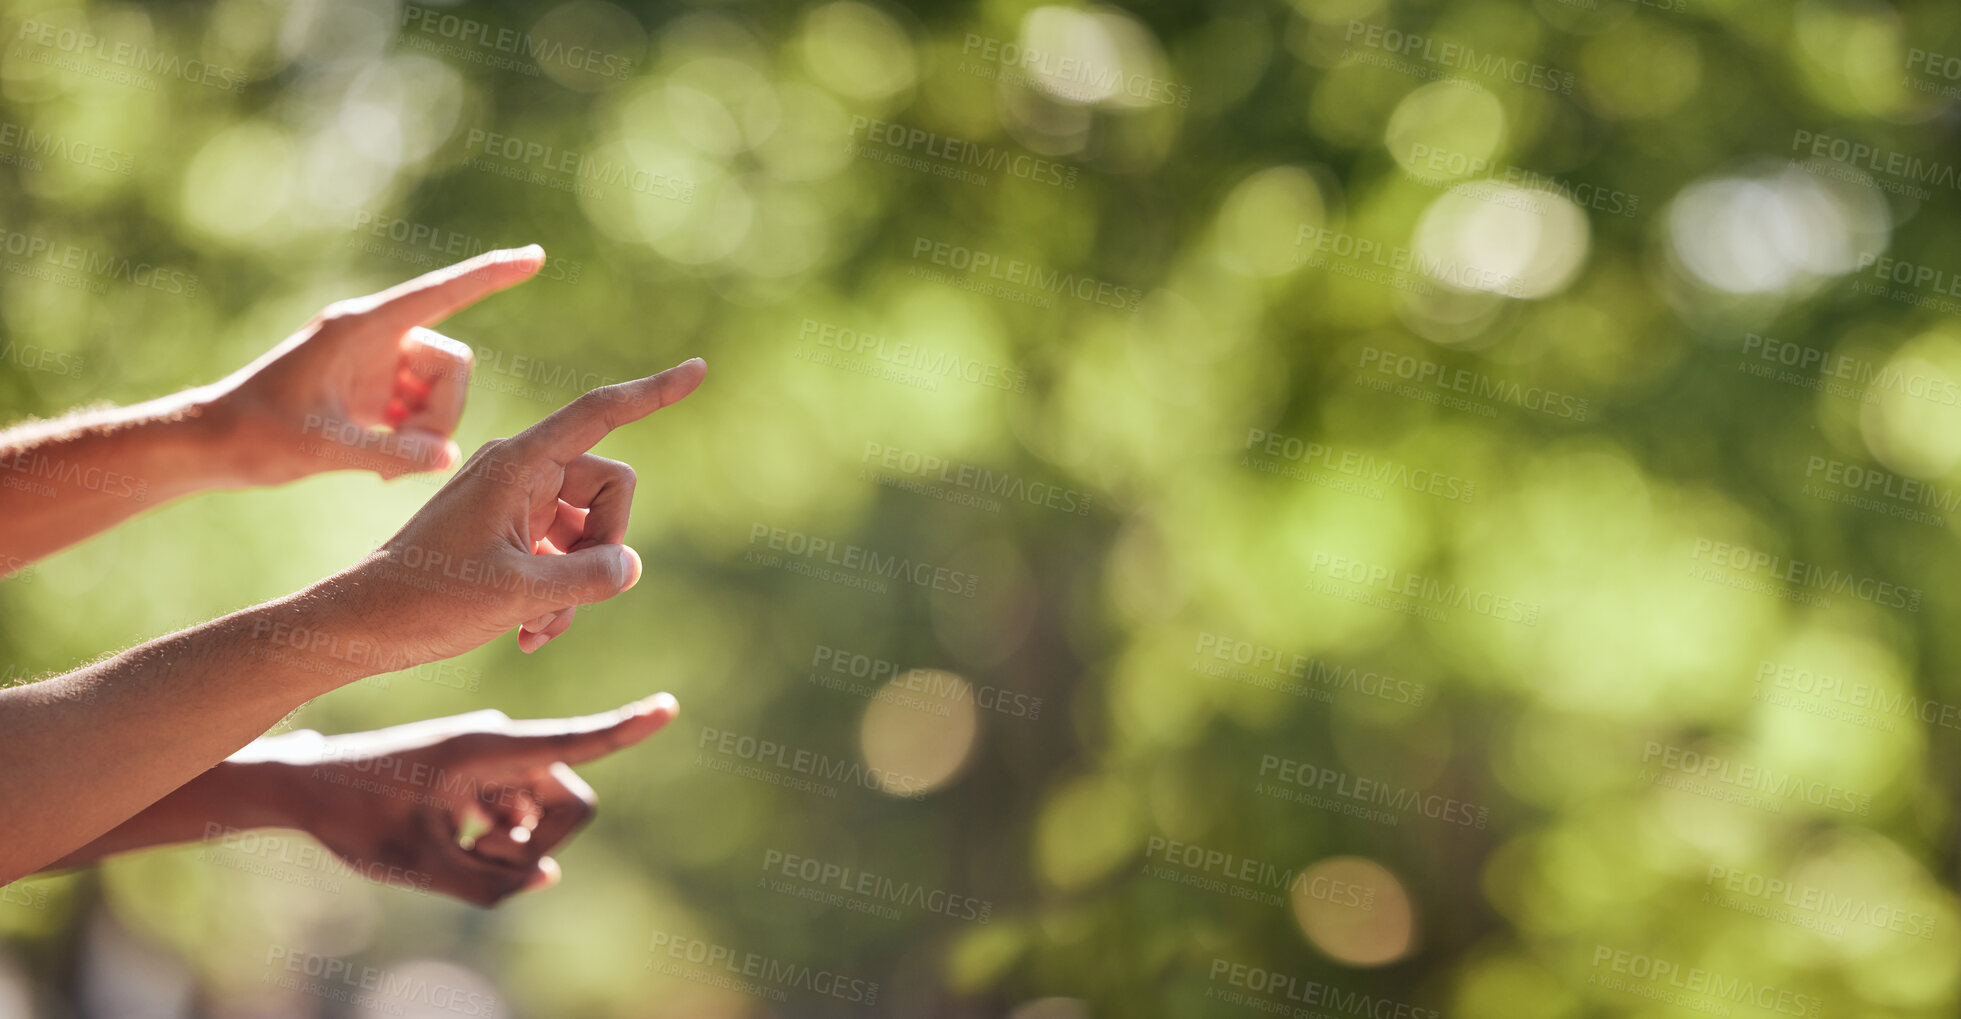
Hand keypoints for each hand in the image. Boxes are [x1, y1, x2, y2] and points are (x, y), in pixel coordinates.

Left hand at [206, 246, 546, 484]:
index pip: (443, 294)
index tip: (535, 257)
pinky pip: (423, 410)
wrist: (211, 445)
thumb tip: (449, 459)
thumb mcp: (323, 449)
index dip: (492, 275)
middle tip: (411, 455)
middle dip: (443, 412)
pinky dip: (414, 441)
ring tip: (386, 466)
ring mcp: (377, 365)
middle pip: (453, 362)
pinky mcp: (373, 392)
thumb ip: (391, 454)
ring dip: (428, 431)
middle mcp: (375, 339)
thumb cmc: (254, 436)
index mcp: (362, 328)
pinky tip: (381, 468)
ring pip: (442, 390)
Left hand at [252, 695, 677, 906]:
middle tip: (483, 858)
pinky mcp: (485, 776)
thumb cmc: (355, 817)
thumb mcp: (416, 865)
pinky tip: (452, 840)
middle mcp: (502, 747)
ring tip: (459, 850)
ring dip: (515, 846)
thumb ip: (487, 884)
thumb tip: (545, 878)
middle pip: (572, 801)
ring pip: (547, 814)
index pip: (572, 739)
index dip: (624, 729)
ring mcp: (495, 761)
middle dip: (543, 844)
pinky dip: (499, 839)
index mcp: (488, 749)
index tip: (668, 707)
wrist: (307, 786)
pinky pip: (523, 815)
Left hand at [327, 356, 705, 663]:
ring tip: (539, 624)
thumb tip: (629, 566)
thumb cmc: (428, 600)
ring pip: (590, 530)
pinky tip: (531, 632)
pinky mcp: (509, 533)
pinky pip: (565, 553)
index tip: (700, 368)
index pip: (601, 412)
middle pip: (610, 488)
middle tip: (571, 593)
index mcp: (520, 463)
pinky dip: (559, 593)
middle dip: (605, 545)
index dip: (653, 392)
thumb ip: (591, 576)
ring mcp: (516, 502)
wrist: (362, 626)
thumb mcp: (520, 593)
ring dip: (579, 582)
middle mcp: (521, 471)